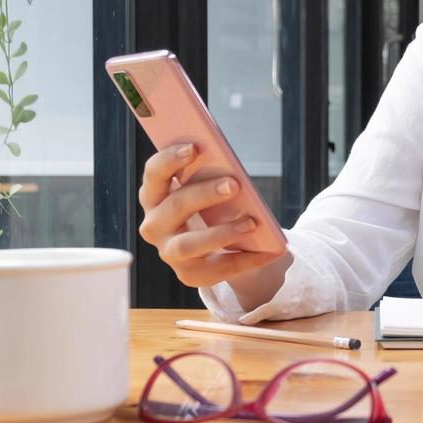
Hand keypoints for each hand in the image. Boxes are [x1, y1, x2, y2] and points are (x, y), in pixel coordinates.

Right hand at [137, 143, 288, 289]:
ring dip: (220, 232)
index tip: (194, 148)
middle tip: (234, 184)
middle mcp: (154, 225)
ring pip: (188, 245)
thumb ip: (209, 175)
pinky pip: (217, 269)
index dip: (169, 160)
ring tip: (251, 223)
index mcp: (154, 196)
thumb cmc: (206, 205)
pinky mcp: (188, 274)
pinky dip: (245, 259)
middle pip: (174, 206)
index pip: (154, 175)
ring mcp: (169, 253)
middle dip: (204, 194)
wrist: (210, 246)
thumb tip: (233, 172)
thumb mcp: (204, 187)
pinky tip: (268, 250)